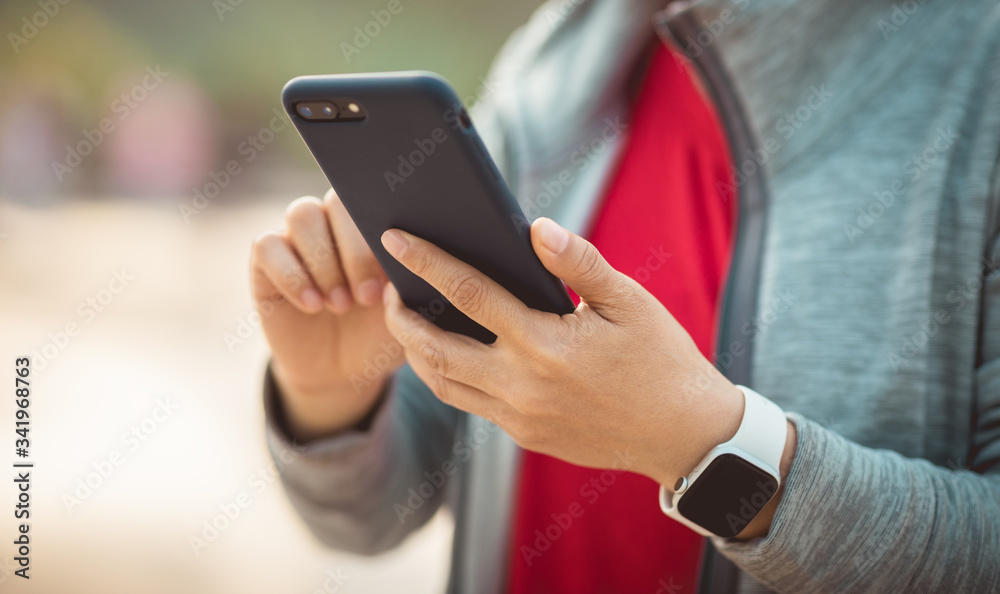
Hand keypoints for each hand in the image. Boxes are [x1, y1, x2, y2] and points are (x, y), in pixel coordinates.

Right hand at [250, 189, 403, 439]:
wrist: (342, 369)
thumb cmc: (379, 332)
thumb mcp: (403, 309)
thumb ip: (408, 275)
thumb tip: (415, 248)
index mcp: (369, 226)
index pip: (372, 199)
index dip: (379, 235)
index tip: (389, 280)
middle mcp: (332, 222)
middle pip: (336, 202)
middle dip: (355, 252)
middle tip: (367, 297)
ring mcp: (296, 238)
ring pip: (302, 215)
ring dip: (325, 262)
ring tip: (341, 304)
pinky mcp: (265, 262)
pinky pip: (267, 246)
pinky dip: (292, 275)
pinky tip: (313, 305)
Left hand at [379, 217, 744, 486]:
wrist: (684, 434)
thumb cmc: (661, 360)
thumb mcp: (628, 302)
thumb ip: (578, 263)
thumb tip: (535, 228)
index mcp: (544, 344)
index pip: (468, 294)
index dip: (427, 262)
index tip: (396, 240)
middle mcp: (521, 385)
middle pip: (434, 348)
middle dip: (400, 317)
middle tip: (389, 290)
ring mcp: (519, 416)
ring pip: (443, 383)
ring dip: (416, 352)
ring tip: (408, 323)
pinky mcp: (524, 435)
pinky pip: (470, 404)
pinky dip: (448, 376)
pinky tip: (451, 355)